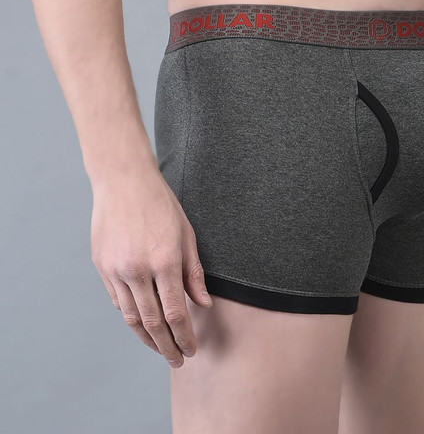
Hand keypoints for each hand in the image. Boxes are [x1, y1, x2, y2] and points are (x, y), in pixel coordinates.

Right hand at [90, 162, 212, 366]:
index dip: (185, 336)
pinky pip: (118, 301)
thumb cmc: (160, 205)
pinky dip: (131, 316)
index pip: (176, 313)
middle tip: (177, 360)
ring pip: (131, 317)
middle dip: (166, 346)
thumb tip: (203, 304)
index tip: (192, 350)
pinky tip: (142, 323)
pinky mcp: (102, 266)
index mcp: (164, 261)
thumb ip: (193, 273)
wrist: (124, 182)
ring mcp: (116, 269)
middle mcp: (137, 269)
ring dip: (146, 338)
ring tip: (160, 348)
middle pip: (152, 323)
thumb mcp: (186, 235)